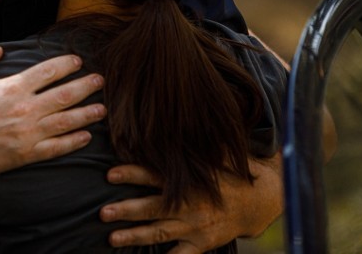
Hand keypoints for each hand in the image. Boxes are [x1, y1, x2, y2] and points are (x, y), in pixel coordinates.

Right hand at [0, 45, 105, 179]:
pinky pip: (56, 147)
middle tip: (100, 81)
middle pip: (65, 95)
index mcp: (12, 87)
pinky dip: (74, 141)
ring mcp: (27, 133)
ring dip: (87, 114)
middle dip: (86, 87)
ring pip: (66, 121)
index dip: (66, 65)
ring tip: (102, 109)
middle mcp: (24, 108)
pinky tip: (86, 136)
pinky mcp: (25, 154)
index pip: (48, 71)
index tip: (78, 62)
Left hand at [101, 156, 283, 252]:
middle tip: (103, 212)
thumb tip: (172, 120)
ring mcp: (194, 227)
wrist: (258, 201)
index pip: (154, 176)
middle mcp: (189, 205)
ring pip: (159, 233)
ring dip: (135, 236)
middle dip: (126, 210)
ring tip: (112, 239)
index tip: (110, 174)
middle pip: (152, 208)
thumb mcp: (213, 154)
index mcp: (188, 181)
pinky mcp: (201, 244)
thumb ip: (192, 144)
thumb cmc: (228, 174)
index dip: (132, 174)